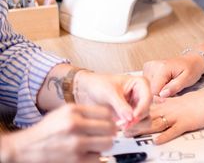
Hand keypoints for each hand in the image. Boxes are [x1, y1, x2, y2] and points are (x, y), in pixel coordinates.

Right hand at [0, 104, 115, 162]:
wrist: (25, 149)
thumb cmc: (48, 129)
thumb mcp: (64, 112)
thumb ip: (86, 112)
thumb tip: (111, 117)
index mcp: (73, 111)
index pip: (107, 113)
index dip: (111, 119)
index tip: (109, 123)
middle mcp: (74, 125)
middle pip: (110, 128)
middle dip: (110, 132)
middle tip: (105, 135)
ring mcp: (75, 144)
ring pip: (107, 144)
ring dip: (104, 145)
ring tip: (96, 144)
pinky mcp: (75, 161)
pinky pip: (98, 158)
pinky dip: (97, 157)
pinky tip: (89, 154)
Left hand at [74, 71, 151, 127]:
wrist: (88, 90)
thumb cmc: (100, 84)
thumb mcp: (109, 93)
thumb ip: (120, 105)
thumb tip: (131, 118)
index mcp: (140, 84)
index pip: (147, 97)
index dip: (142, 108)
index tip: (133, 118)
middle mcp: (141, 95)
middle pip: (147, 110)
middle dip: (137, 119)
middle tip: (124, 125)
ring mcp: (136, 106)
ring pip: (144, 120)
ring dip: (136, 126)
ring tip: (122, 127)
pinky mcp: (130, 116)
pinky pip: (136, 125)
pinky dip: (131, 129)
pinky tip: (121, 129)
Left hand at [125, 88, 203, 143]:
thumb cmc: (202, 101)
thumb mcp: (182, 98)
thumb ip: (169, 101)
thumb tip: (158, 99)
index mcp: (169, 103)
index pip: (148, 107)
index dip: (134, 111)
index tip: (122, 115)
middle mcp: (170, 109)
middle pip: (147, 116)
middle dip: (132, 121)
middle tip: (119, 126)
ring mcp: (177, 116)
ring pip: (156, 123)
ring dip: (141, 129)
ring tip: (129, 133)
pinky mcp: (186, 124)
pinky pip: (173, 131)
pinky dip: (164, 136)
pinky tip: (156, 140)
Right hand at [143, 54, 203, 97]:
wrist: (192, 60)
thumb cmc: (192, 69)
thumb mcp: (188, 79)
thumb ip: (175, 87)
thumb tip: (162, 95)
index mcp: (162, 67)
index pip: (154, 91)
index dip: (164, 97)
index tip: (174, 94)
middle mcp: (152, 66)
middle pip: (150, 90)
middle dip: (162, 93)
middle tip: (174, 88)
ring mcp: (148, 67)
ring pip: (148, 88)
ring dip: (159, 90)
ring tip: (170, 84)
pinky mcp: (147, 69)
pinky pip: (148, 84)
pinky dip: (157, 87)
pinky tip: (165, 83)